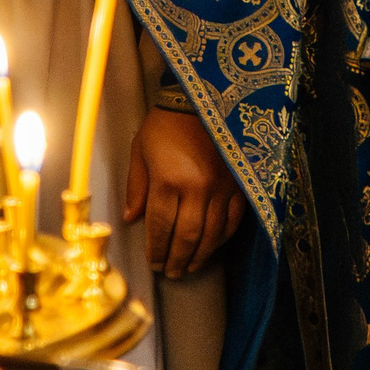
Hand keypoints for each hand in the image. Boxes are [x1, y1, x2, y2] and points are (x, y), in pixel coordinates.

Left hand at [123, 109, 248, 277]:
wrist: (201, 98)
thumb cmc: (166, 123)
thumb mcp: (140, 150)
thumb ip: (136, 187)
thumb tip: (131, 219)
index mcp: (168, 179)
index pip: (160, 226)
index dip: (156, 249)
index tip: (152, 262)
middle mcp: (197, 188)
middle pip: (187, 237)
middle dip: (177, 259)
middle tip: (171, 272)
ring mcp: (221, 187)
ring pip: (212, 234)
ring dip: (200, 255)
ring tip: (189, 266)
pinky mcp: (238, 183)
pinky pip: (233, 219)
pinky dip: (222, 237)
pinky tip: (213, 245)